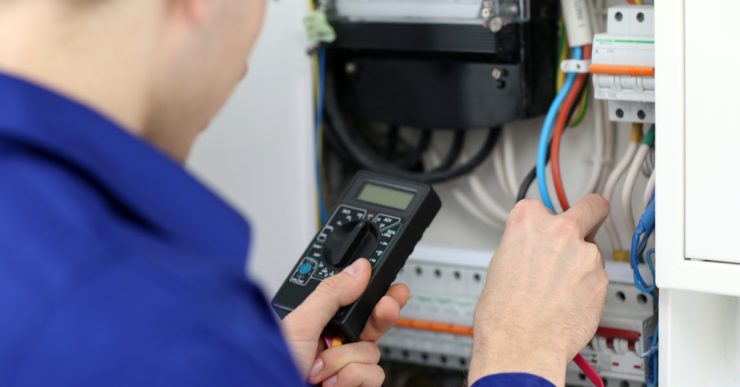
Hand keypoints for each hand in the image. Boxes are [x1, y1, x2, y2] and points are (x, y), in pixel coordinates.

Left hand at [282, 258, 409, 386]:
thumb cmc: (275, 368)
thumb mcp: (300, 324)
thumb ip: (330, 295)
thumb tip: (359, 270)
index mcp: (320, 322)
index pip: (355, 301)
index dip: (376, 292)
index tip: (390, 285)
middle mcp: (335, 343)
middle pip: (374, 322)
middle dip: (383, 313)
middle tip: (386, 306)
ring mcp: (347, 367)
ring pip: (373, 351)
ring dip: (344, 359)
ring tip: (319, 368)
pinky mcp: (357, 385)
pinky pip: (374, 375)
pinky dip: (350, 378)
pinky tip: (330, 382)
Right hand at [469, 195, 609, 386]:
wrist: (521, 344)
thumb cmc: (503, 313)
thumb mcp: (500, 263)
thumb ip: (525, 246)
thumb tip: (536, 249)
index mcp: (527, 221)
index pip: (542, 206)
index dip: (545, 221)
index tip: (549, 226)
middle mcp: (559, 231)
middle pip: (591, 206)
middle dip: (591, 215)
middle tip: (588, 225)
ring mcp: (584, 254)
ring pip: (592, 251)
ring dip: (582, 265)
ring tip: (560, 290)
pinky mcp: (601, 279)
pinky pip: (597, 278)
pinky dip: (588, 288)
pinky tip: (568, 303)